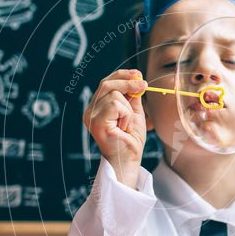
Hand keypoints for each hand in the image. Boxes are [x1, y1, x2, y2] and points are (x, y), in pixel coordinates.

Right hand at [82, 69, 147, 187]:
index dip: (122, 75)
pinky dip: (126, 114)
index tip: (138, 75)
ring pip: (113, 94)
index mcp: (96, 107)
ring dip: (128, 108)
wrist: (129, 160)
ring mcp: (91, 117)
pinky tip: (123, 127)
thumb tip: (137, 76)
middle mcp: (90, 111)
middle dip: (128, 82)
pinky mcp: (96, 122)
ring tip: (126, 124)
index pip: (105, 82)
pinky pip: (115, 105)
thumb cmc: (131, 140)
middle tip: (144, 86)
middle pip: (106, 83)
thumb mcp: (134, 112)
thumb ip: (133, 95)